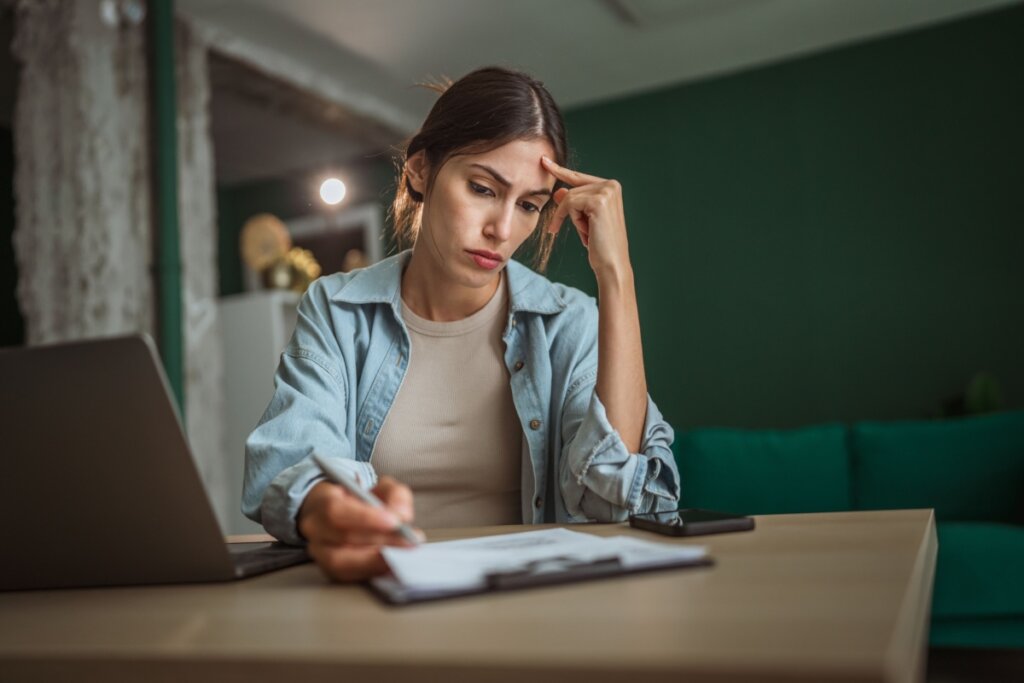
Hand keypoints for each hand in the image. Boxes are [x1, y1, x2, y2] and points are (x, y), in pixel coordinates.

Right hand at [297, 476, 422, 581]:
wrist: (342, 515)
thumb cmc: (362, 501)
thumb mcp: (381, 488)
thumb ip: (395, 496)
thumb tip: (403, 516)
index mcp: (322, 503)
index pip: (337, 511)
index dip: (365, 518)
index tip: (394, 522)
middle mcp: (316, 530)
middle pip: (342, 539)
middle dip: (379, 542)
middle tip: (409, 542)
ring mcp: (320, 554)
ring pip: (343, 564)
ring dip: (377, 561)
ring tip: (403, 555)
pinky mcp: (331, 572)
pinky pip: (350, 577)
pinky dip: (373, 571)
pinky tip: (393, 565)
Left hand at [541, 156, 631, 280]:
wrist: (612, 263)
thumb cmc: (600, 245)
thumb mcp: (584, 220)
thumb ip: (573, 204)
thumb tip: (558, 191)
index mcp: (611, 187)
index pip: (579, 177)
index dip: (560, 171)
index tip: (544, 161)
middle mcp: (611, 185)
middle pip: (572, 189)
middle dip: (570, 212)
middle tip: (585, 232)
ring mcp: (606, 191)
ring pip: (569, 197)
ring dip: (571, 218)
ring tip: (589, 233)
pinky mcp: (598, 201)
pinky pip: (569, 204)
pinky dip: (569, 219)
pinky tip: (585, 233)